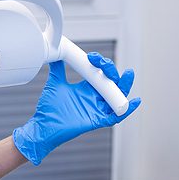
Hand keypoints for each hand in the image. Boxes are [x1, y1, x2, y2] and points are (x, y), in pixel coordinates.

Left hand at [13, 52, 140, 165]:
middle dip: (112, 71)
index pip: (101, 74)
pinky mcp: (97, 120)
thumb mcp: (55, 84)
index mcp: (86, 89)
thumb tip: (56, 54)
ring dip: (125, 86)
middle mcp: (94, 98)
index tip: (92, 56)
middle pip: (112, 83)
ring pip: (117, 96)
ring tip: (129, 74)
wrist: (43, 125)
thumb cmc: (49, 108)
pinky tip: (135, 101)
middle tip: (105, 63)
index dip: (100, 64)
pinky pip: (116, 116)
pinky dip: (127, 109)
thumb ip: (58, 70)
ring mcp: (97, 109)